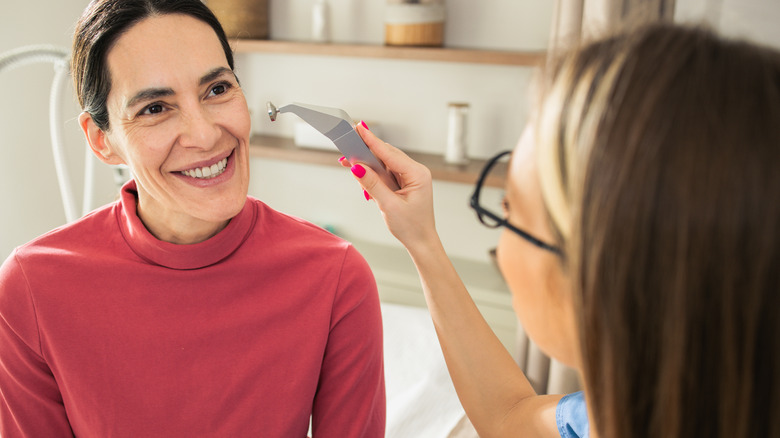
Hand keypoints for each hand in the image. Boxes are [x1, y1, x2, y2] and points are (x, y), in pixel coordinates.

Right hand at [341, 123, 438, 251]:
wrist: (421, 242)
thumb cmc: (411, 227)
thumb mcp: (388, 205)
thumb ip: (372, 184)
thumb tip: (356, 167)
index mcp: (417, 174)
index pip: (390, 153)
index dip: (372, 141)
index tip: (359, 128)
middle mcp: (415, 172)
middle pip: (386, 155)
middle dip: (365, 151)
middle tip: (347, 144)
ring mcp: (410, 177)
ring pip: (384, 163)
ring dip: (367, 163)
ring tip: (348, 160)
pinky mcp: (404, 183)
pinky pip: (385, 172)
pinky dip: (372, 173)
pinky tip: (360, 173)